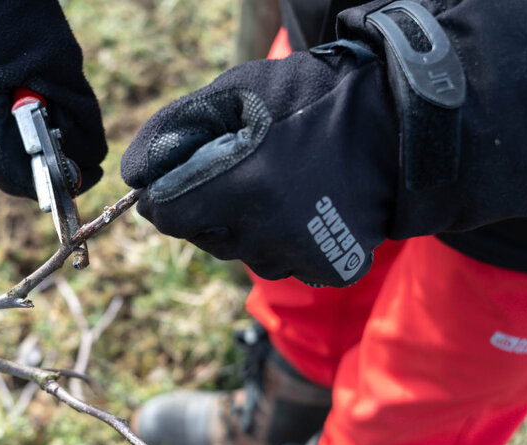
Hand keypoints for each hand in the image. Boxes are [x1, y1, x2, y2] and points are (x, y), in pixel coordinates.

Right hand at [0, 0, 106, 198]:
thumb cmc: (12, 9)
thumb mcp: (58, 61)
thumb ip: (77, 114)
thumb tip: (89, 157)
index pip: (19, 175)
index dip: (59, 182)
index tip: (89, 175)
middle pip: (11, 170)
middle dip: (49, 166)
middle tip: (85, 153)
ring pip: (5, 153)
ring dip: (37, 146)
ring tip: (64, 118)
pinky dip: (24, 130)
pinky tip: (43, 105)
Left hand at [121, 47, 397, 286]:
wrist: (392, 123)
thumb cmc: (305, 100)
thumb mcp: (231, 93)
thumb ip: (172, 133)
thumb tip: (134, 177)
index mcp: (240, 187)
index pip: (166, 216)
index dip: (167, 196)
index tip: (181, 180)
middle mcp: (267, 232)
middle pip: (203, 237)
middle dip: (208, 209)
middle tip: (243, 170)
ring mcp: (301, 255)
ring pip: (243, 254)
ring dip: (247, 228)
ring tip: (279, 186)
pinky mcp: (329, 267)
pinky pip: (283, 263)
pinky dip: (285, 241)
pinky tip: (305, 207)